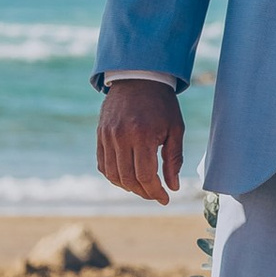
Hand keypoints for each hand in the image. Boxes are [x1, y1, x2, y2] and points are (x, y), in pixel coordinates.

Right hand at [98, 81, 183, 203]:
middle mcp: (121, 137)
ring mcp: (107, 136)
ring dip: (128, 187)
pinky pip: (103, 164)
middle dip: (144, 192)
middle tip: (156, 195)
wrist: (138, 77)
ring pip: (113, 175)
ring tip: (143, 187)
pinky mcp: (100, 135)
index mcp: (142, 135)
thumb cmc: (162, 104)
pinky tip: (128, 177)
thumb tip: (172, 187)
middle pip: (128, 179)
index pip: (145, 176)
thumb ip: (173, 159)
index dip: (155, 192)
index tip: (165, 199)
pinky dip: (114, 176)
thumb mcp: (175, 129)